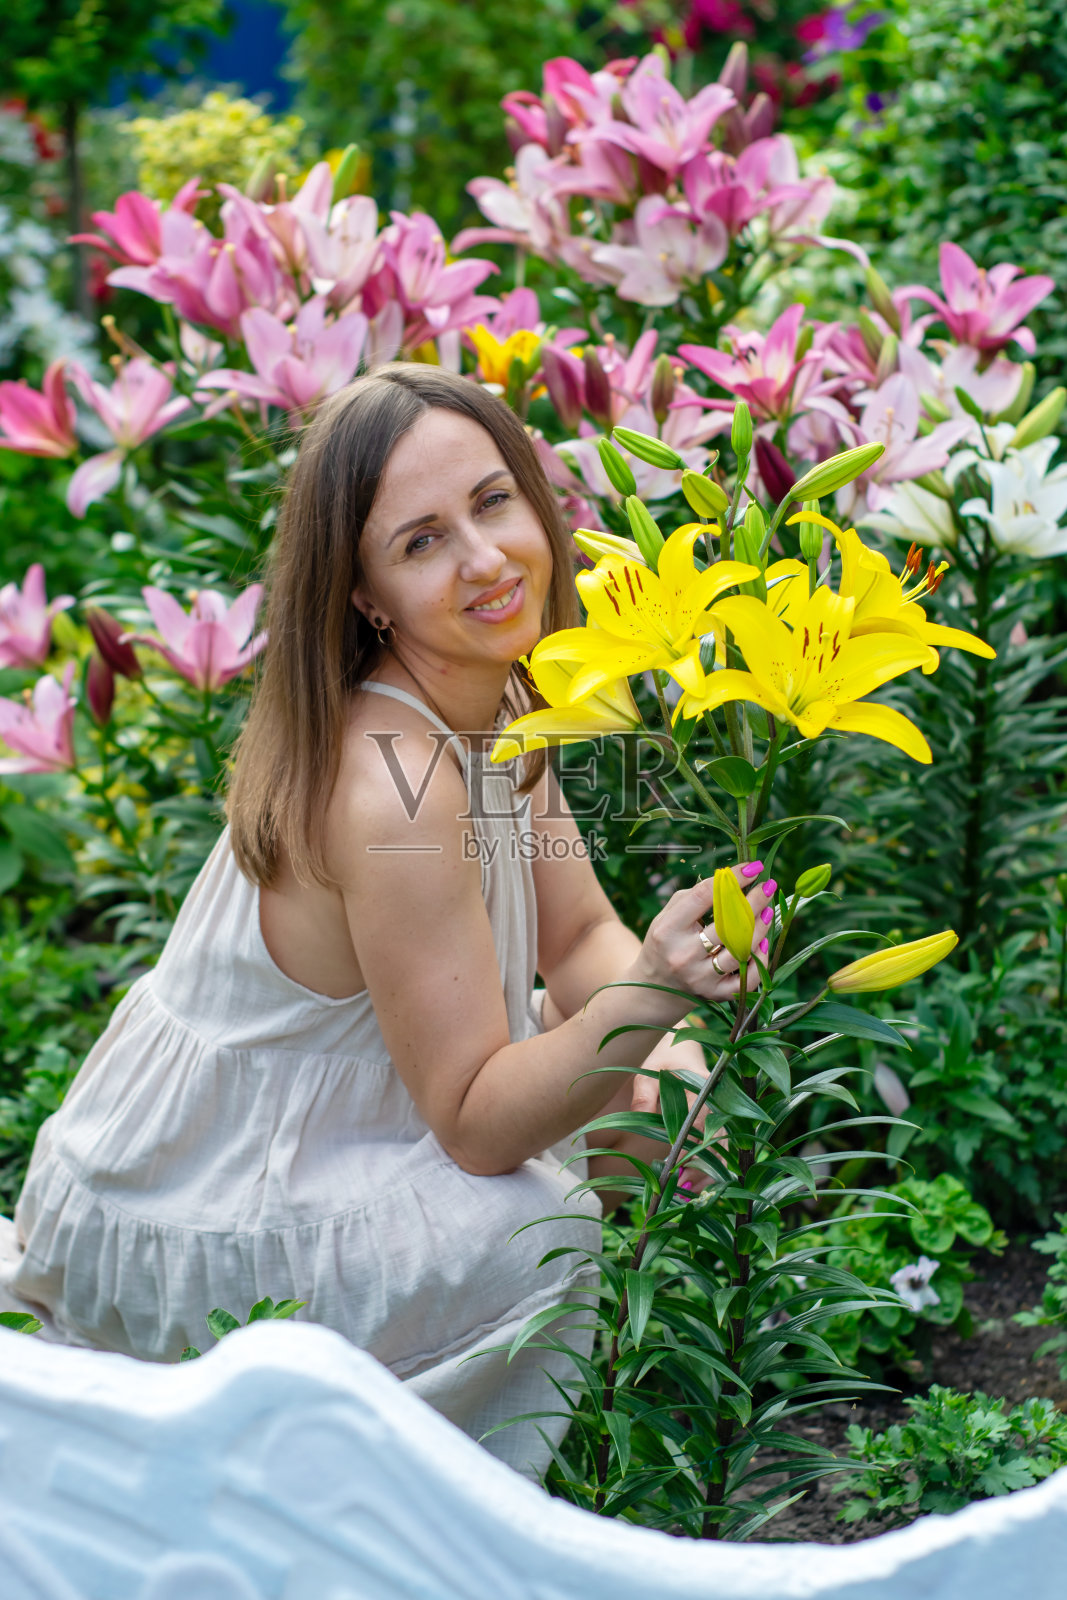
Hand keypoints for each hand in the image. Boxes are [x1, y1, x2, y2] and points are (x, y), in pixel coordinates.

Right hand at [630, 861, 775, 1005]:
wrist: (655, 987)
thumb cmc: (667, 941)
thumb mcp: (667, 916)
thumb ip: (695, 896)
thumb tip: (733, 879)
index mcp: (668, 929)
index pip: (703, 896)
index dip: (732, 879)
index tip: (753, 867)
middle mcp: (682, 955)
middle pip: (727, 924)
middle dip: (753, 901)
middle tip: (769, 885)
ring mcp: (699, 977)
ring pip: (741, 950)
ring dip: (760, 927)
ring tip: (768, 911)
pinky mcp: (714, 994)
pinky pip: (747, 978)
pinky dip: (759, 960)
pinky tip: (763, 943)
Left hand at [631, 1032, 715, 1194]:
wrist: (680, 1049)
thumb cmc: (662, 1061)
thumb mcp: (647, 1072)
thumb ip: (643, 1092)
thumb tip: (639, 1112)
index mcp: (700, 1086)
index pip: (701, 1119)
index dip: (690, 1145)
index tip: (676, 1165)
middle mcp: (716, 1101)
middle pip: (719, 1139)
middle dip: (704, 1166)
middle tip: (682, 1186)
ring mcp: (720, 1112)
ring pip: (723, 1147)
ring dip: (709, 1171)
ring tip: (687, 1191)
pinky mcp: (717, 1122)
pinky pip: (718, 1147)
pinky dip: (709, 1166)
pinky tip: (693, 1183)